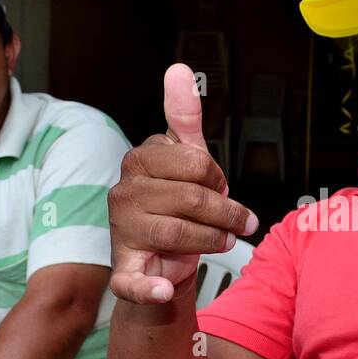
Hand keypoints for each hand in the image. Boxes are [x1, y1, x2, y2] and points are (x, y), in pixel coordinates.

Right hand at [108, 63, 257, 303]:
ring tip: (222, 241)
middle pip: (193, 198)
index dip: (219, 179)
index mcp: (140, 160)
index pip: (196, 162)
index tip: (221, 187)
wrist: (165, 260)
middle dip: (225, 212)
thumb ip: (184, 116)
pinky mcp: (124, 269)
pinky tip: (164, 289)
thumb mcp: (186, 158)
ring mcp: (120, 230)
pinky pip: (134, 282)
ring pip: (179, 233)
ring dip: (213, 240)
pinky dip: (151, 289)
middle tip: (236, 221)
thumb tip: (179, 69)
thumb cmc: (178, 204)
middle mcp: (124, 192)